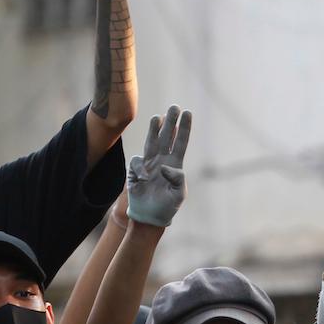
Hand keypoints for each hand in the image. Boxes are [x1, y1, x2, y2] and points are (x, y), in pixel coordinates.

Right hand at [125, 105, 191, 227]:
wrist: (150, 217)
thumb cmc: (167, 207)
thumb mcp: (179, 194)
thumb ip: (177, 179)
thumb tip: (166, 166)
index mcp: (175, 164)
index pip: (180, 142)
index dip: (184, 128)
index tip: (187, 113)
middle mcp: (162, 160)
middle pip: (166, 137)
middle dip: (170, 122)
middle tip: (174, 106)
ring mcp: (149, 164)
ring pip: (151, 142)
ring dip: (154, 129)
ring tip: (158, 117)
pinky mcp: (136, 171)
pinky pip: (137, 163)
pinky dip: (140, 169)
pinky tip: (144, 179)